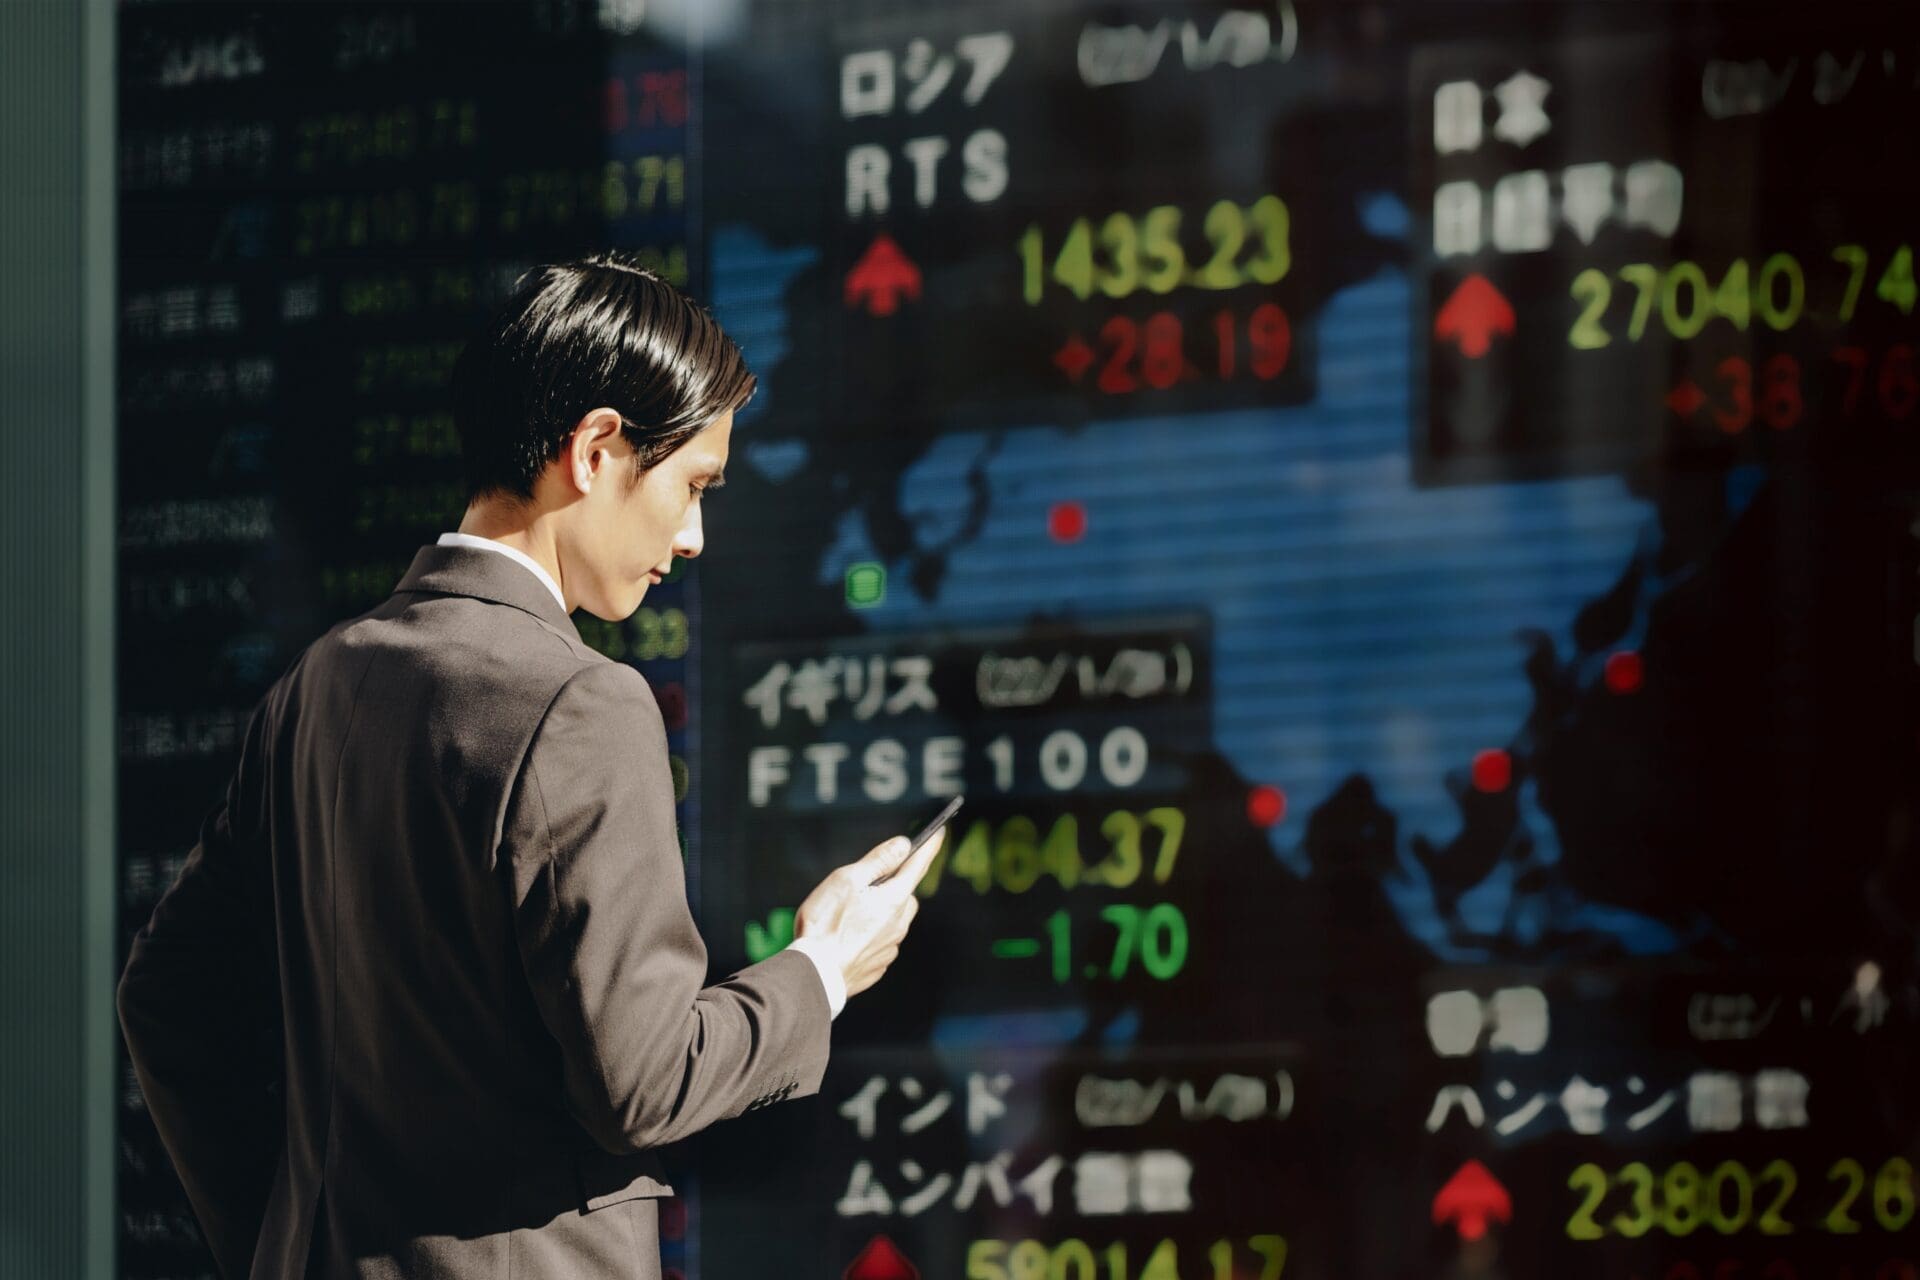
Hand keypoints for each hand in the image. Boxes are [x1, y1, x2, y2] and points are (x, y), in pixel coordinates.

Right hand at [793, 827, 946, 998]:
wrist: (815, 974)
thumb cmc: (825, 924)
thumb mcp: (848, 880)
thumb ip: (878, 861)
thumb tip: (903, 845)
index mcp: (894, 899)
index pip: (918, 866)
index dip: (929, 848)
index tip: (939, 833)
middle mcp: (898, 924)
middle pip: (906, 895)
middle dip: (897, 885)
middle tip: (872, 881)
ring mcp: (890, 947)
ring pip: (895, 921)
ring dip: (883, 911)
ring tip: (851, 912)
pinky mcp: (878, 965)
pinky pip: (882, 942)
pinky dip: (872, 934)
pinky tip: (849, 936)